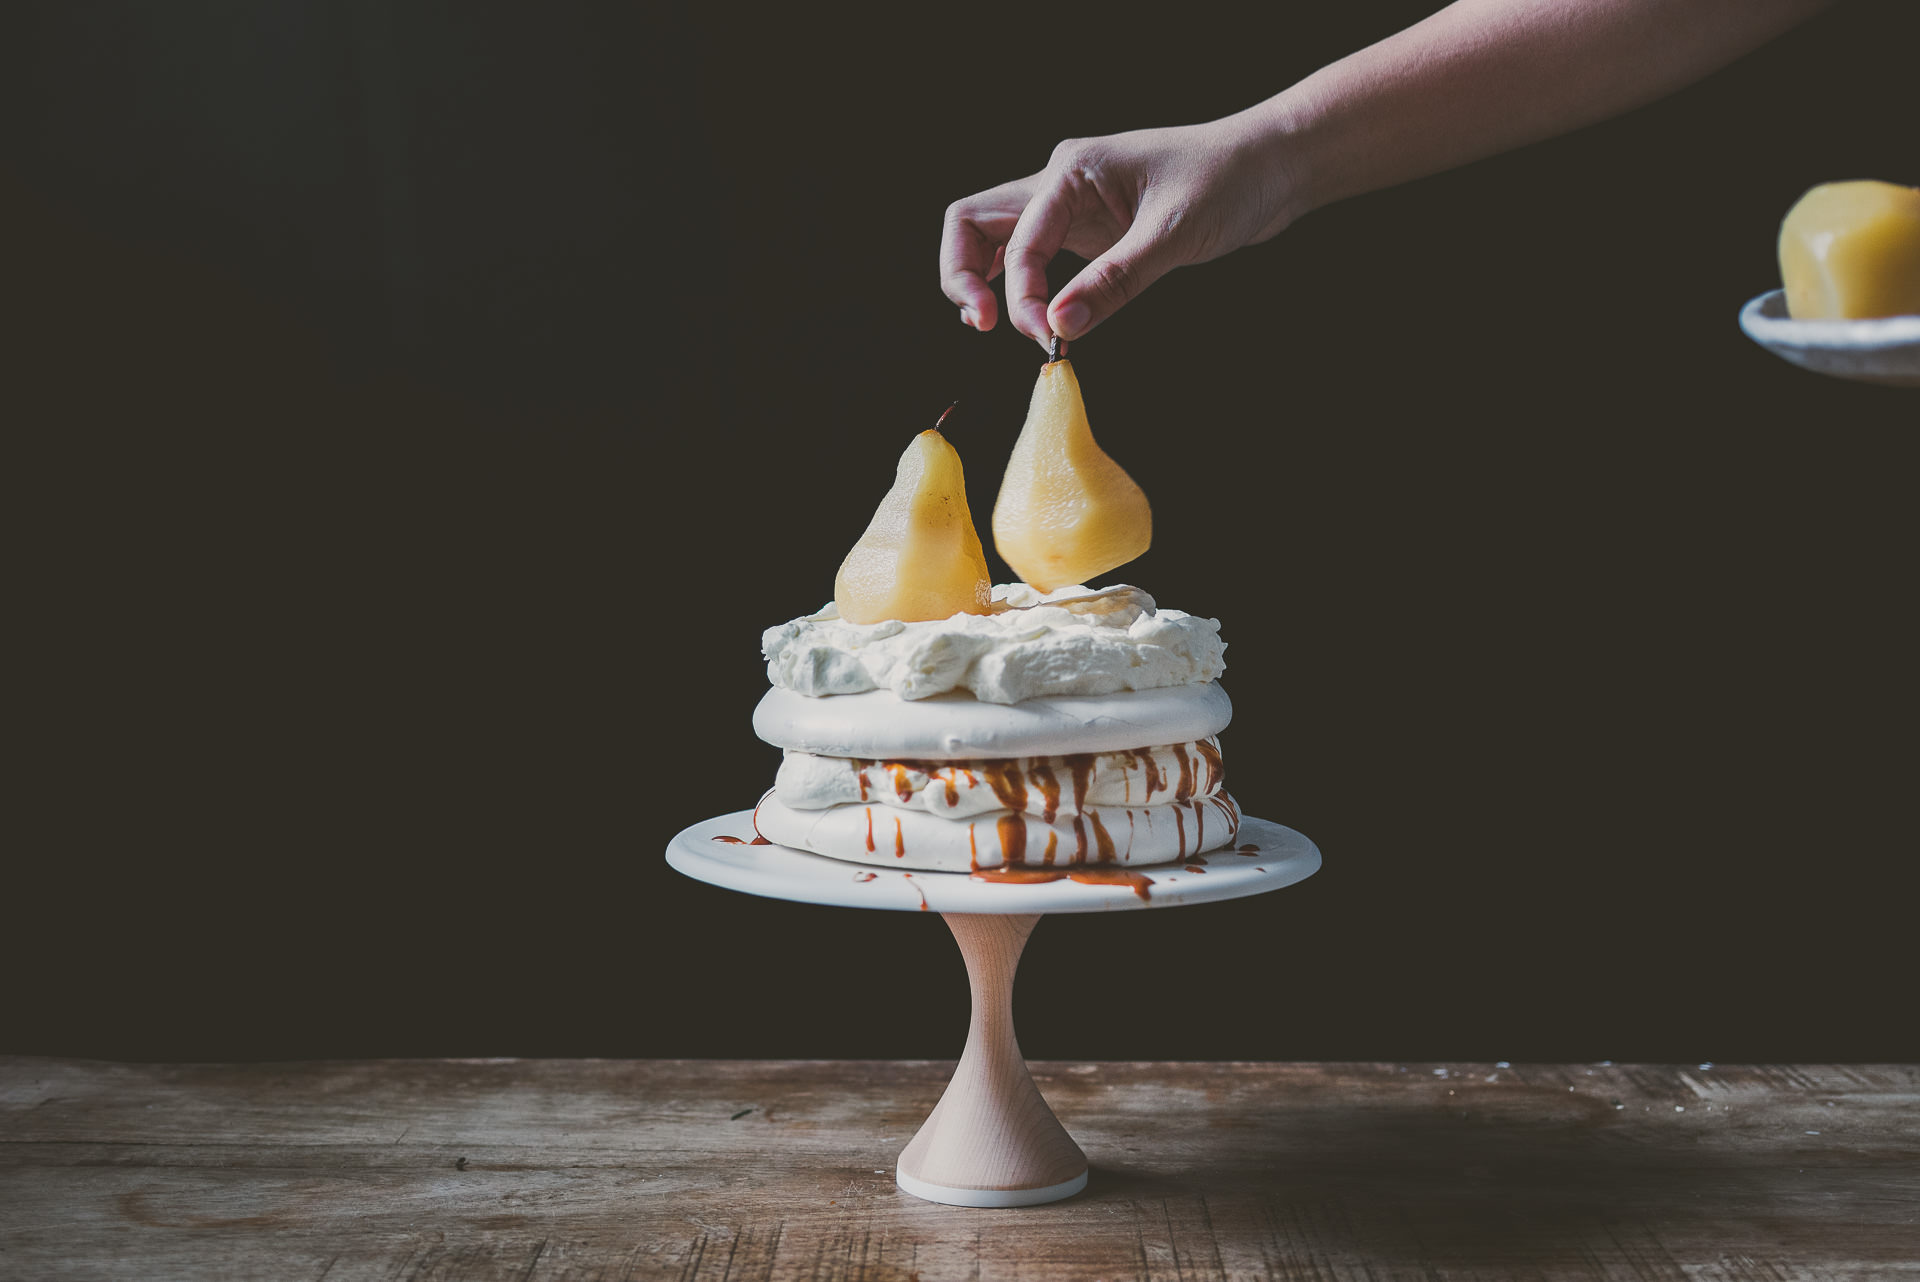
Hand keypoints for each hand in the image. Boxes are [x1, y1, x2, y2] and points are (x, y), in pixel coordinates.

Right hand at [939, 118, 1299, 349]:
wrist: (1272, 166)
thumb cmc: (1229, 182)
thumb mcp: (1172, 236)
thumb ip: (1112, 283)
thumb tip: (1058, 327)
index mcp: (1072, 170)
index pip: (1015, 241)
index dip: (1021, 296)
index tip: (1048, 336)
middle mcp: (1061, 183)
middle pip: (974, 224)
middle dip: (966, 277)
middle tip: (985, 326)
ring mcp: (1072, 205)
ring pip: (997, 240)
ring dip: (987, 281)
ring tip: (1000, 326)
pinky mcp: (1090, 229)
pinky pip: (1033, 255)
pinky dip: (1022, 286)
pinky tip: (1037, 316)